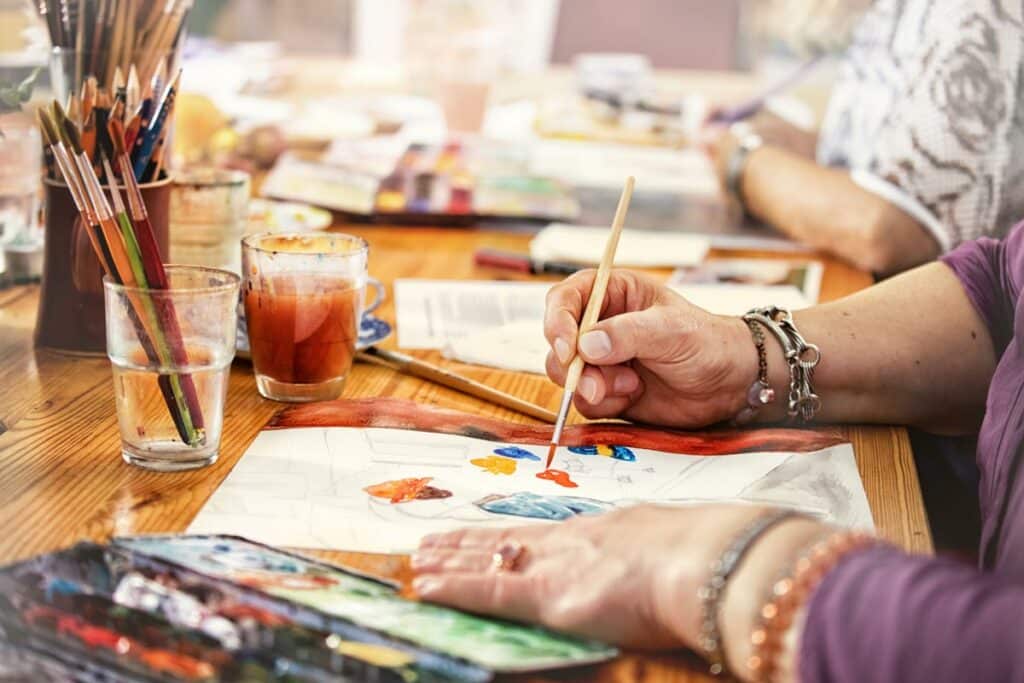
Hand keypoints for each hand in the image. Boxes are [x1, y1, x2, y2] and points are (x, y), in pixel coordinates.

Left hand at [412, 504, 827, 658]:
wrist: (709, 561)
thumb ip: (663, 555)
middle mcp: (573, 543)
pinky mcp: (549, 596)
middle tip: (435, 539)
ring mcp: (558, 567)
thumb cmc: (709, 557)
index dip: (511, 535)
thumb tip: (674, 565)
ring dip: (452, 561)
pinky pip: (489, 590)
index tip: (488, 532)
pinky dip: (455, 587)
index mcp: (606, 532)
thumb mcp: (681, 544)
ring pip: (490, 560)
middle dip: (469, 542)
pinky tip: (428, 585)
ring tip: (422, 558)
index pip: (545, 534)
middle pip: (509, 540)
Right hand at [543, 269, 754, 426]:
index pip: (565, 298)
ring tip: (630, 386)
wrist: (729, 383)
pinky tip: (634, 394)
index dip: (557, 322)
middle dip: (572, 365)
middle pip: (558, 341)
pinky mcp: (607, 390)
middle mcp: (600, 325)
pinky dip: (605, 402)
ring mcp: (601, 360)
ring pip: (566, 375)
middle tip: (596, 383)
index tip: (568, 349)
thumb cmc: (706, 342)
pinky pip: (585, 400)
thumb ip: (628, 334)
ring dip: (591, 386)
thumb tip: (586, 346)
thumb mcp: (671, 330)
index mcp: (612, 293)